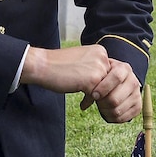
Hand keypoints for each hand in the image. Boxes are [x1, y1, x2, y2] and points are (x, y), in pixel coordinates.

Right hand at [20, 45, 141, 122]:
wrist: (42, 65)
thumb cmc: (58, 66)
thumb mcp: (82, 63)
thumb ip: (95, 71)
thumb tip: (105, 86)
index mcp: (100, 52)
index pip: (112, 72)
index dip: (107, 85)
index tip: (100, 94)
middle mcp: (102, 57)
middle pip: (114, 82)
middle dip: (108, 94)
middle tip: (98, 102)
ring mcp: (98, 68)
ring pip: (109, 90)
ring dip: (101, 99)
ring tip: (91, 103)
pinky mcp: (92, 80)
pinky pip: (99, 96)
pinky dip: (91, 102)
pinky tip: (83, 104)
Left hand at [82, 59, 140, 122]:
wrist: (118, 81)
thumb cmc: (104, 76)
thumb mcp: (99, 73)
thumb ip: (92, 83)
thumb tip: (83, 105)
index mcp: (124, 69)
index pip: (116, 77)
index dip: (103, 88)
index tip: (93, 95)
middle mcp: (133, 81)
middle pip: (115, 99)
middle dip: (102, 104)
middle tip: (97, 102)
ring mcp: (137, 95)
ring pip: (117, 110)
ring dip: (105, 112)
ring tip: (101, 107)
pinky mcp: (138, 107)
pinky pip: (123, 118)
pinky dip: (112, 118)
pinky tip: (107, 112)